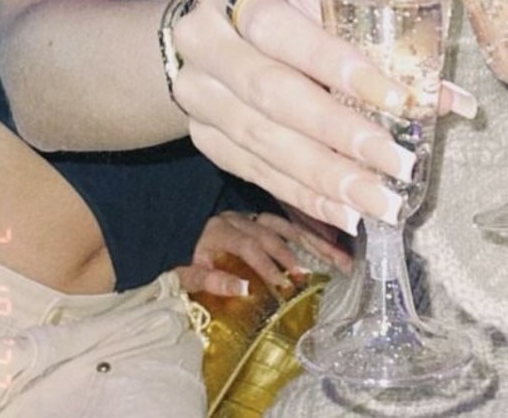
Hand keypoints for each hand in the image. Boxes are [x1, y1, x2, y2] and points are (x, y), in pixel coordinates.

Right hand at [171, 0, 474, 236]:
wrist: (216, 23)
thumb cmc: (291, 0)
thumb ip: (385, 28)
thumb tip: (453, 99)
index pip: (280, 29)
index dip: (336, 65)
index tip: (398, 98)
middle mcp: (201, 37)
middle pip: (270, 92)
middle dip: (339, 134)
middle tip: (397, 165)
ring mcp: (195, 91)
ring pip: (261, 140)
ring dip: (326, 177)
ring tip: (380, 202)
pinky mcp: (201, 134)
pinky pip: (254, 171)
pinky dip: (304, 196)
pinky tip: (346, 213)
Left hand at [174, 209, 351, 295]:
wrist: (172, 231)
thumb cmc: (182, 258)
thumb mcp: (187, 274)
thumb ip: (212, 281)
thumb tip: (245, 290)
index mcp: (222, 230)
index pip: (250, 246)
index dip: (269, 265)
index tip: (285, 285)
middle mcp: (241, 219)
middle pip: (275, 234)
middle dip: (298, 255)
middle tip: (320, 273)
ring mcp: (252, 217)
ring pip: (287, 225)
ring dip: (312, 241)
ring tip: (335, 256)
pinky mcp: (259, 219)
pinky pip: (288, 222)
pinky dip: (308, 231)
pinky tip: (328, 241)